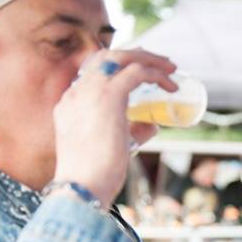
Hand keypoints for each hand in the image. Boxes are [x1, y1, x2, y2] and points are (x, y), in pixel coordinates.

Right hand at [51, 49, 176, 207]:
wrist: (82, 187)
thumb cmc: (94, 177)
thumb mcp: (110, 147)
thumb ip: (130, 132)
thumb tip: (152, 126)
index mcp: (70, 104)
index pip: (92, 72)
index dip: (117, 67)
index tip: (139, 72)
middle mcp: (77, 93)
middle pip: (105, 57)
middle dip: (135, 55)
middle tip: (161, 64)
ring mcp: (91, 92)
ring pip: (121, 57)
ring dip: (149, 59)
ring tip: (172, 69)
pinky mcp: (109, 97)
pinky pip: (136, 72)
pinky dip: (155, 73)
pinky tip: (170, 84)